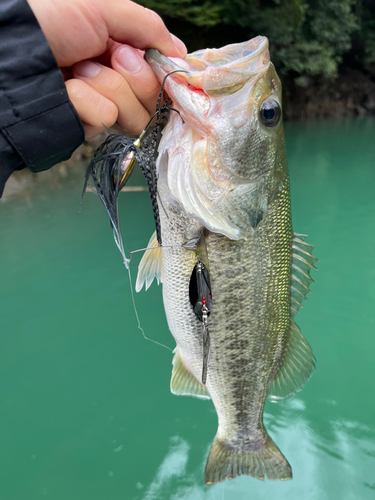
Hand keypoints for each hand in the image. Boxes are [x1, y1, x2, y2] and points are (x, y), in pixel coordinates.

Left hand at [27, 0, 186, 137]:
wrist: (13, 55)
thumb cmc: (51, 20)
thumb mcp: (103, 7)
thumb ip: (147, 26)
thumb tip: (179, 52)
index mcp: (124, 53)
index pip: (163, 75)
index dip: (161, 71)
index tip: (145, 56)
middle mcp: (119, 82)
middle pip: (155, 98)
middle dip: (133, 74)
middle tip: (107, 55)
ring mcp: (104, 107)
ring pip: (135, 114)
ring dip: (107, 85)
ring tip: (78, 70)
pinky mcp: (88, 126)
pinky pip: (106, 119)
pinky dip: (86, 100)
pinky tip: (68, 90)